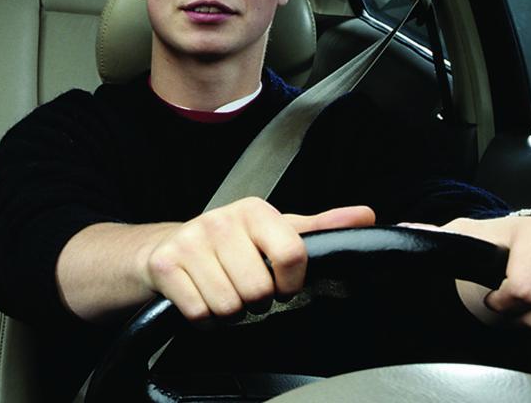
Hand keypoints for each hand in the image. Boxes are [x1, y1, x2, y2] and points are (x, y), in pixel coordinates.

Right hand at [140, 197, 375, 320]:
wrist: (165, 249)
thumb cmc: (228, 245)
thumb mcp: (274, 233)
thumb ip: (320, 228)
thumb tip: (366, 216)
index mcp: (254, 211)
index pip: (292, 255)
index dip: (290, 283)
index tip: (281, 284)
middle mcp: (220, 220)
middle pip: (258, 289)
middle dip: (254, 301)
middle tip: (243, 289)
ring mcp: (190, 241)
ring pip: (229, 305)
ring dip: (228, 312)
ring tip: (222, 293)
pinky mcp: (165, 265)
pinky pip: (199, 312)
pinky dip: (203, 319)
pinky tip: (201, 299)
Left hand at [433, 215, 530, 333]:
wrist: (526, 240)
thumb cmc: (492, 239)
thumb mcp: (464, 234)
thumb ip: (436, 237)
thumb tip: (406, 231)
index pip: (523, 291)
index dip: (503, 302)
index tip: (492, 299)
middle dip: (519, 316)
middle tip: (505, 301)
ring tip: (522, 303)